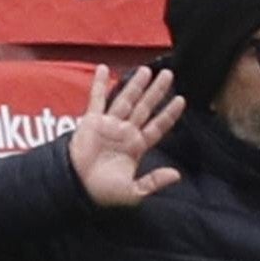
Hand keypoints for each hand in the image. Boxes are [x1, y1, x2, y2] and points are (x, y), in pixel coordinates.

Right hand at [68, 65, 185, 206]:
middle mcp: (125, 132)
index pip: (157, 126)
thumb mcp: (133, 191)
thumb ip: (154, 181)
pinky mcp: (91, 122)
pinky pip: (96, 99)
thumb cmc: (103, 192)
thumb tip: (176, 175)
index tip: (182, 100)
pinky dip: (99, 84)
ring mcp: (109, 125)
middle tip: (169, 74)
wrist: (78, 187)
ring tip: (147, 69)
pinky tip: (103, 69)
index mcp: (136, 146)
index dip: (169, 114)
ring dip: (135, 84)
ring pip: (126, 99)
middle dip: (157, 91)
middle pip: (145, 107)